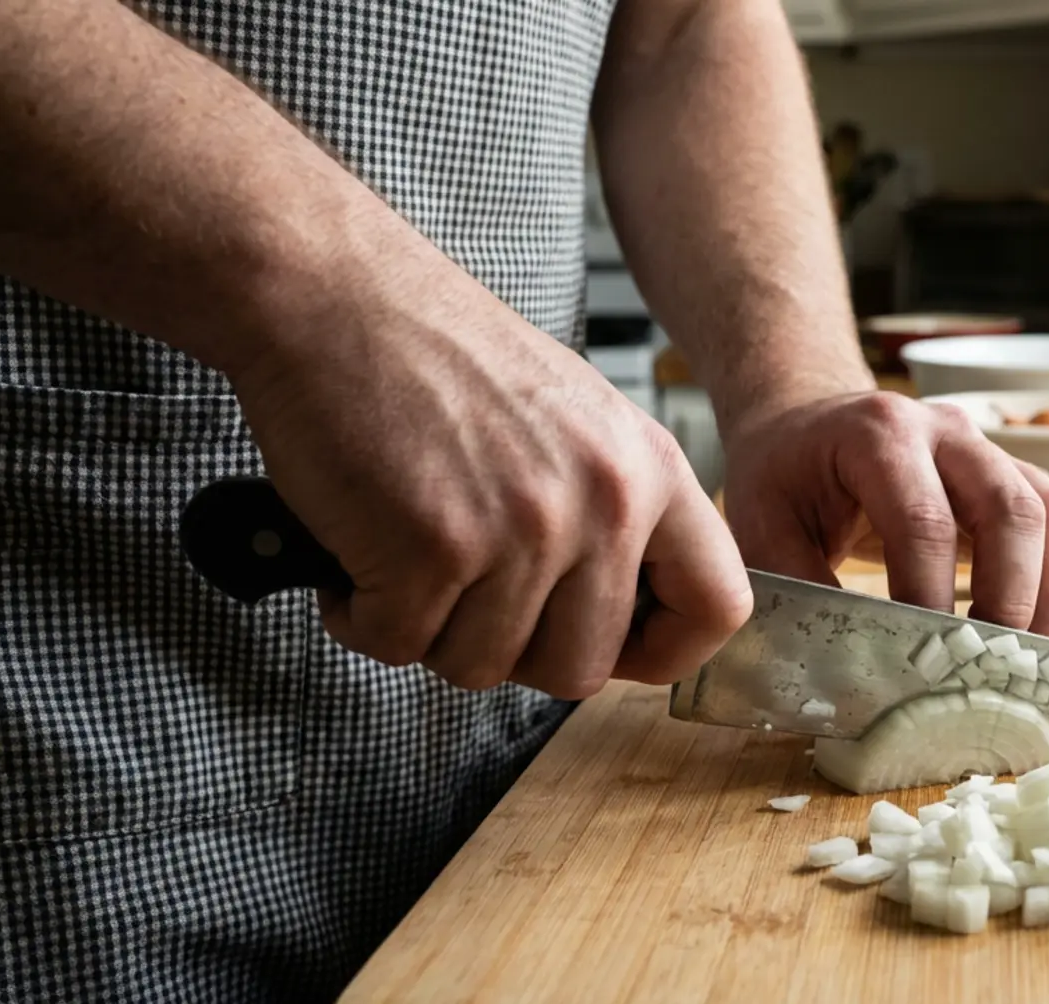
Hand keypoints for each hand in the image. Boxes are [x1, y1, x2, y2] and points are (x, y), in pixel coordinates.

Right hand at [223, 257, 751, 697]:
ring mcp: (521, 530)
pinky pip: (399, 644)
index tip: (613, 649)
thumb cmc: (433, 352)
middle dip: (511, 651)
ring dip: (428, 629)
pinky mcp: (433, 549)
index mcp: (648, 468)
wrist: (331, 292)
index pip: (717, 605)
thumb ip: (610, 509)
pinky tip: (358, 551)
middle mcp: (602, 503)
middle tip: (463, 595)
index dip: (664, 650)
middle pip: (581, 668)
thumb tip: (617, 610)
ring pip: (482, 667)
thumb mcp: (574, 417)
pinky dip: (362, 615)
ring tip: (404, 551)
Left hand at [721, 391, 1048, 635]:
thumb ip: (798, 587)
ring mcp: (988, 447)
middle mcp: (946, 430)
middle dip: (1007, 598)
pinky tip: (1038, 633)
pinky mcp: (1012, 473)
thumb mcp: (763, 525)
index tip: (922, 660)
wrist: (806, 426)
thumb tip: (842, 666)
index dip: (930, 595)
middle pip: (1008, 509)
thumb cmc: (784, 477)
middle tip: (986, 668)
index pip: (923, 520)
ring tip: (1028, 660)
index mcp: (878, 433)